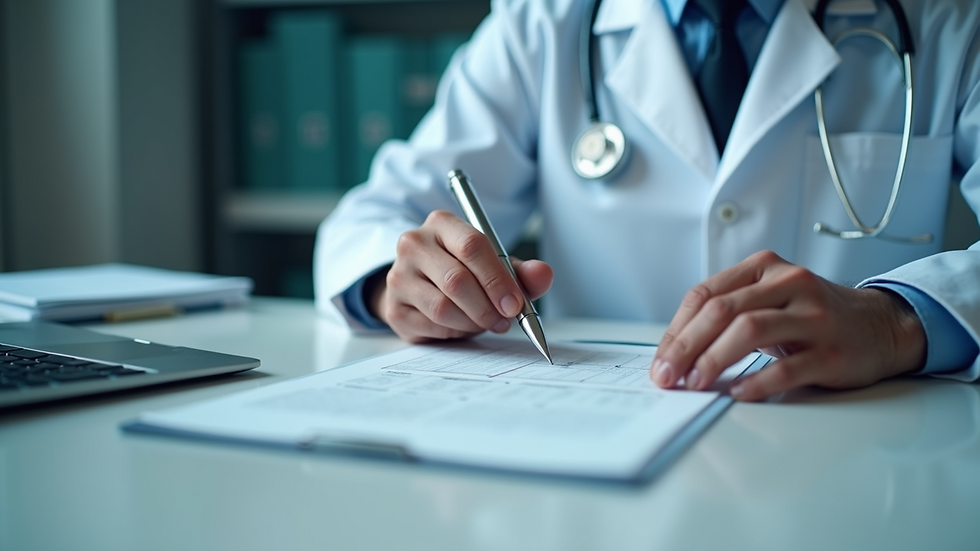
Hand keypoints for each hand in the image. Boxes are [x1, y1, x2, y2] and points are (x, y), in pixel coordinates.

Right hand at [369, 210, 552, 342]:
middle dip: (487, 307)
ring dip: (472, 322)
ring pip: (443, 307)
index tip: (515, 304)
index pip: (471, 246)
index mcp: (442, 224)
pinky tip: (461, 325)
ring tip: (484, 322)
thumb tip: (543, 274)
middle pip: (456, 280)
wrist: (422, 286)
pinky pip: (432, 326)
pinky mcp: (394, 307)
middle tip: (504, 320)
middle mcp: (414, 244)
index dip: (497, 279)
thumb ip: (522, 272)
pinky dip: (455, 332)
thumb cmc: (463, 272)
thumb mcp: (495, 266)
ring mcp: (399, 275)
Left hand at [650, 250, 925, 400]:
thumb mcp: (769, 298)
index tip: (660, 360)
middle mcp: (789, 283)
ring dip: (714, 360)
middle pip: (722, 311)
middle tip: (667, 376)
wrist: (882, 326)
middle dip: (686, 347)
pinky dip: (756, 382)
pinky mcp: (831, 351)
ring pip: (749, 330)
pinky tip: (738, 393)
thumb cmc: (812, 315)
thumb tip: (675, 351)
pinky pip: (787, 368)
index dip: (676, 330)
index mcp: (765, 267)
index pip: (705, 295)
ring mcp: (813, 316)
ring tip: (696, 383)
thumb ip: (728, 311)